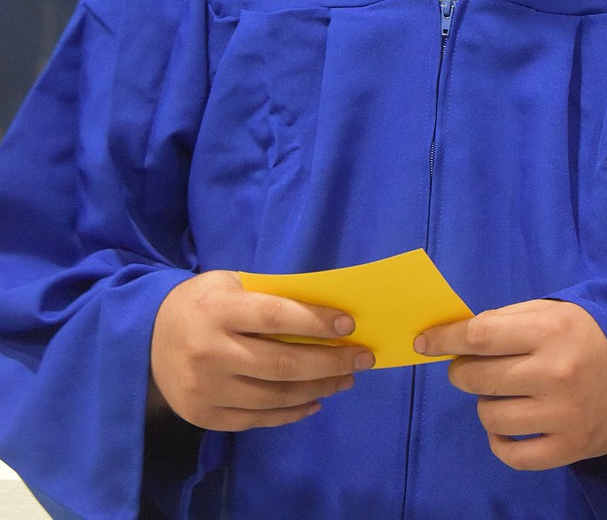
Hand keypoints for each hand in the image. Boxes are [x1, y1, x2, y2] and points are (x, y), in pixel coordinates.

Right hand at [149, 270, 373, 430]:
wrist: (145, 339)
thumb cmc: (201, 303)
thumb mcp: (229, 284)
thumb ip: (268, 296)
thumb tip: (325, 312)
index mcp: (218, 310)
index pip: (275, 316)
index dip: (315, 321)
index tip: (349, 325)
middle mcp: (210, 352)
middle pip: (282, 363)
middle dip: (330, 361)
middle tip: (363, 358)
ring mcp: (206, 389)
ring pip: (274, 396)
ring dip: (318, 388)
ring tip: (345, 379)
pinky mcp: (204, 416)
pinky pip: (258, 419)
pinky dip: (291, 412)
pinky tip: (314, 400)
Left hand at [415, 299, 606, 469]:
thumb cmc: (590, 335)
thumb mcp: (553, 313)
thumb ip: (508, 320)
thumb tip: (459, 334)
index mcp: (548, 332)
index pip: (480, 336)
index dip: (444, 339)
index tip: (423, 342)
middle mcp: (553, 373)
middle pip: (478, 377)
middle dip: (461, 371)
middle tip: (468, 368)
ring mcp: (561, 415)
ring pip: (490, 416)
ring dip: (484, 404)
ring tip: (500, 394)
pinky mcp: (570, 449)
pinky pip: (513, 455)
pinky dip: (499, 441)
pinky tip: (506, 427)